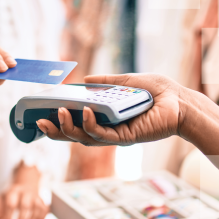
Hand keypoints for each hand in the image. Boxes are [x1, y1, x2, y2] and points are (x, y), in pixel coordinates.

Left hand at [0, 166, 47, 218]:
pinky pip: (44, 211)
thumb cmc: (13, 196)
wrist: (27, 185)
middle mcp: (26, 193)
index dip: (8, 218)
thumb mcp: (2, 198)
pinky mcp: (43, 202)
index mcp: (14, 191)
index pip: (11, 204)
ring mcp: (36, 197)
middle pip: (25, 206)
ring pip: (37, 209)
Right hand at [36, 74, 186, 145]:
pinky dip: (90, 125)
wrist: (179, 100)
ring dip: (68, 128)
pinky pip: (102, 135)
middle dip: (55, 131)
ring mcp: (115, 135)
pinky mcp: (125, 137)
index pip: (76, 123)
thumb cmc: (157, 92)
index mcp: (104, 118)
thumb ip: (106, 82)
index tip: (42, 114)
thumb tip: (85, 80)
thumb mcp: (126, 81)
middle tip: (39, 122)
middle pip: (75, 135)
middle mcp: (107, 130)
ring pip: (84, 138)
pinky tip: (84, 111)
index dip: (58, 121)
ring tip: (59, 113)